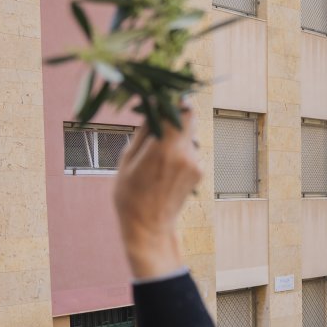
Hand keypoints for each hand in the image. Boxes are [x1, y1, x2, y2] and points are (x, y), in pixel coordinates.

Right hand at [114, 100, 199, 279]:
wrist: (149, 228)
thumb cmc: (130, 195)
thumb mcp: (127, 160)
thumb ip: (144, 131)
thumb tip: (153, 105)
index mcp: (164, 148)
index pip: (180, 110)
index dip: (173, 101)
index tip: (162, 99)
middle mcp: (184, 154)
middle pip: (190, 118)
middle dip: (176, 114)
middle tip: (159, 119)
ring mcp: (195, 164)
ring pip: (190, 134)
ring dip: (176, 134)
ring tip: (156, 150)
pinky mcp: (199, 172)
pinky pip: (190, 151)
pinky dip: (179, 150)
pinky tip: (163, 166)